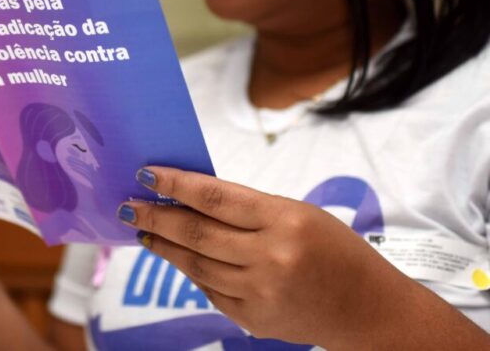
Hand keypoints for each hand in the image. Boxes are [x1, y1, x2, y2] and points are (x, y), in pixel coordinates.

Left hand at [117, 166, 414, 347]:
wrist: (366, 308)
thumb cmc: (334, 249)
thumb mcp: (298, 213)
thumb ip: (247, 209)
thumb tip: (191, 198)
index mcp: (284, 220)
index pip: (215, 197)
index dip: (175, 185)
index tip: (146, 175)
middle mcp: (270, 257)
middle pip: (196, 232)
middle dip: (155, 217)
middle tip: (128, 206)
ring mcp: (260, 292)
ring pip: (195, 264)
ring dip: (164, 246)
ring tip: (144, 231)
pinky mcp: (253, 318)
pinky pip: (209, 290)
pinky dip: (189, 271)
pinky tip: (176, 257)